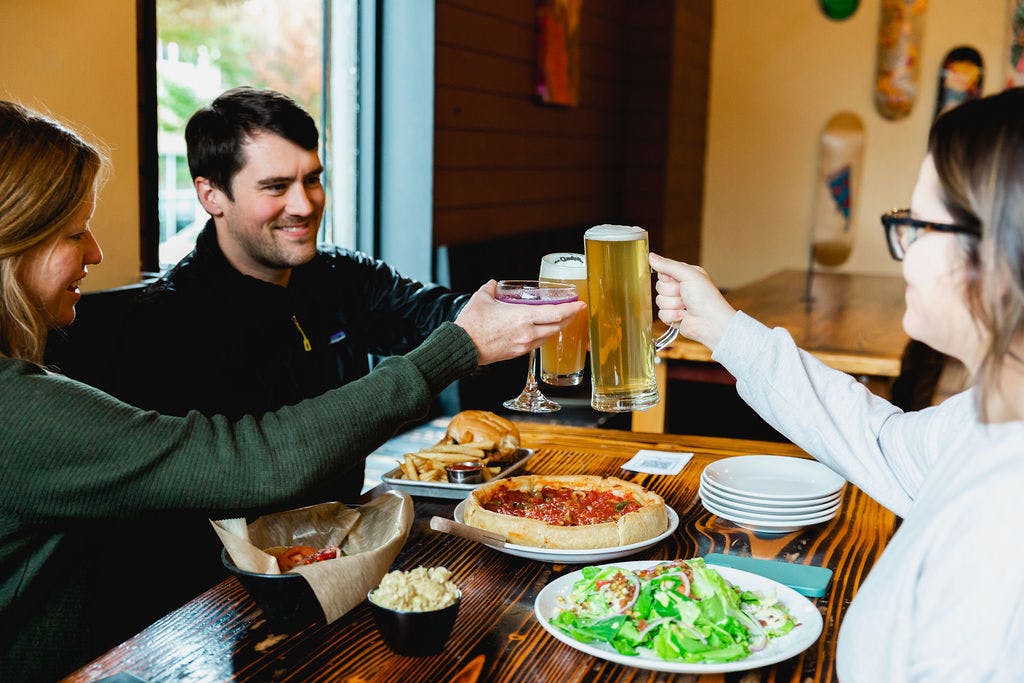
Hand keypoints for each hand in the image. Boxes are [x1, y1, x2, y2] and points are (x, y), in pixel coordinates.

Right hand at [455, 280, 586, 365]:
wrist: (463, 346)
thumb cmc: (472, 324)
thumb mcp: (482, 298)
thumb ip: (490, 288)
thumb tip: (493, 284)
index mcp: (523, 318)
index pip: (555, 313)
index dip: (571, 309)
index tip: (580, 304)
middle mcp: (527, 333)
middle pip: (557, 326)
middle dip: (568, 318)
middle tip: (574, 310)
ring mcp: (523, 345)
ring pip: (548, 337)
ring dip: (557, 328)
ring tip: (560, 319)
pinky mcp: (517, 353)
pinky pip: (537, 344)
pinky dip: (544, 336)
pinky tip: (542, 330)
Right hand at [649, 253, 735, 350]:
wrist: (710, 322)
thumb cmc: (706, 297)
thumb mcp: (688, 274)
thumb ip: (668, 265)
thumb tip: (651, 256)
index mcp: (686, 275)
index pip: (663, 272)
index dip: (667, 278)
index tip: (677, 281)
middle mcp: (681, 288)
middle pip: (659, 287)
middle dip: (671, 292)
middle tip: (684, 295)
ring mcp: (676, 303)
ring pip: (659, 301)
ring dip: (673, 305)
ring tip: (686, 306)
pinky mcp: (673, 317)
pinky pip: (661, 314)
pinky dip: (672, 316)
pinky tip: (684, 316)